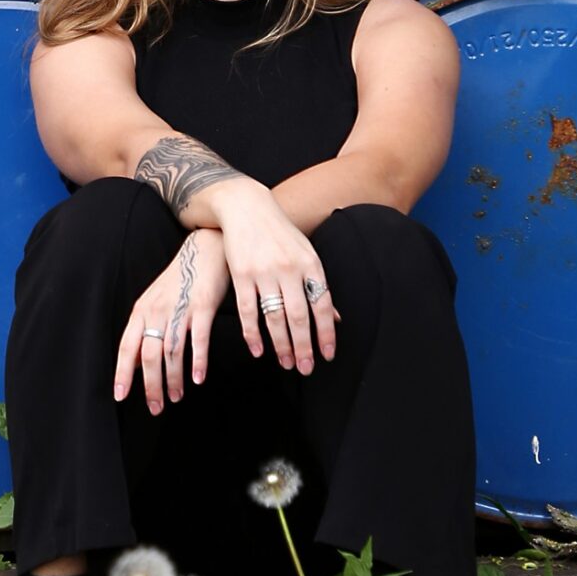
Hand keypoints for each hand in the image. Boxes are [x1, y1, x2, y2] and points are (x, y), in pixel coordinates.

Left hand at [114, 231, 230, 414]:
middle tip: (156, 407)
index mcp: (142, 310)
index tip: (121, 396)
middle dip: (151, 385)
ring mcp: (179, 309)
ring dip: (174, 379)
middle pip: (150, 355)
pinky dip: (198, 362)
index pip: (127, 347)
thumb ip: (146, 328)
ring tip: (176, 397)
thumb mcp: (155, 301)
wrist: (205, 249)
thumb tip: (138, 360)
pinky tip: (198, 378)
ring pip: (172, 352)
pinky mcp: (202, 307)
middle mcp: (157, 311)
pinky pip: (198, 340)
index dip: (123, 373)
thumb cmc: (180, 280)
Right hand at [191, 174, 337, 373]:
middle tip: (306, 368)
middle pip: (299, 317)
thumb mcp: (305, 254)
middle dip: (303, 347)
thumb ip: (317, 285)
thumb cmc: (280, 234)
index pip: (322, 306)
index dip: (326, 333)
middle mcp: (289, 269)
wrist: (246, 207)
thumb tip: (335, 319)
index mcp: (310, 264)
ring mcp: (264, 272)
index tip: (327, 355)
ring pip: (274, 318)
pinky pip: (248, 311)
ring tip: (286, 363)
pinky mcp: (241, 274)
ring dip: (281, 345)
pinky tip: (258, 350)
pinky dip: (252, 334)